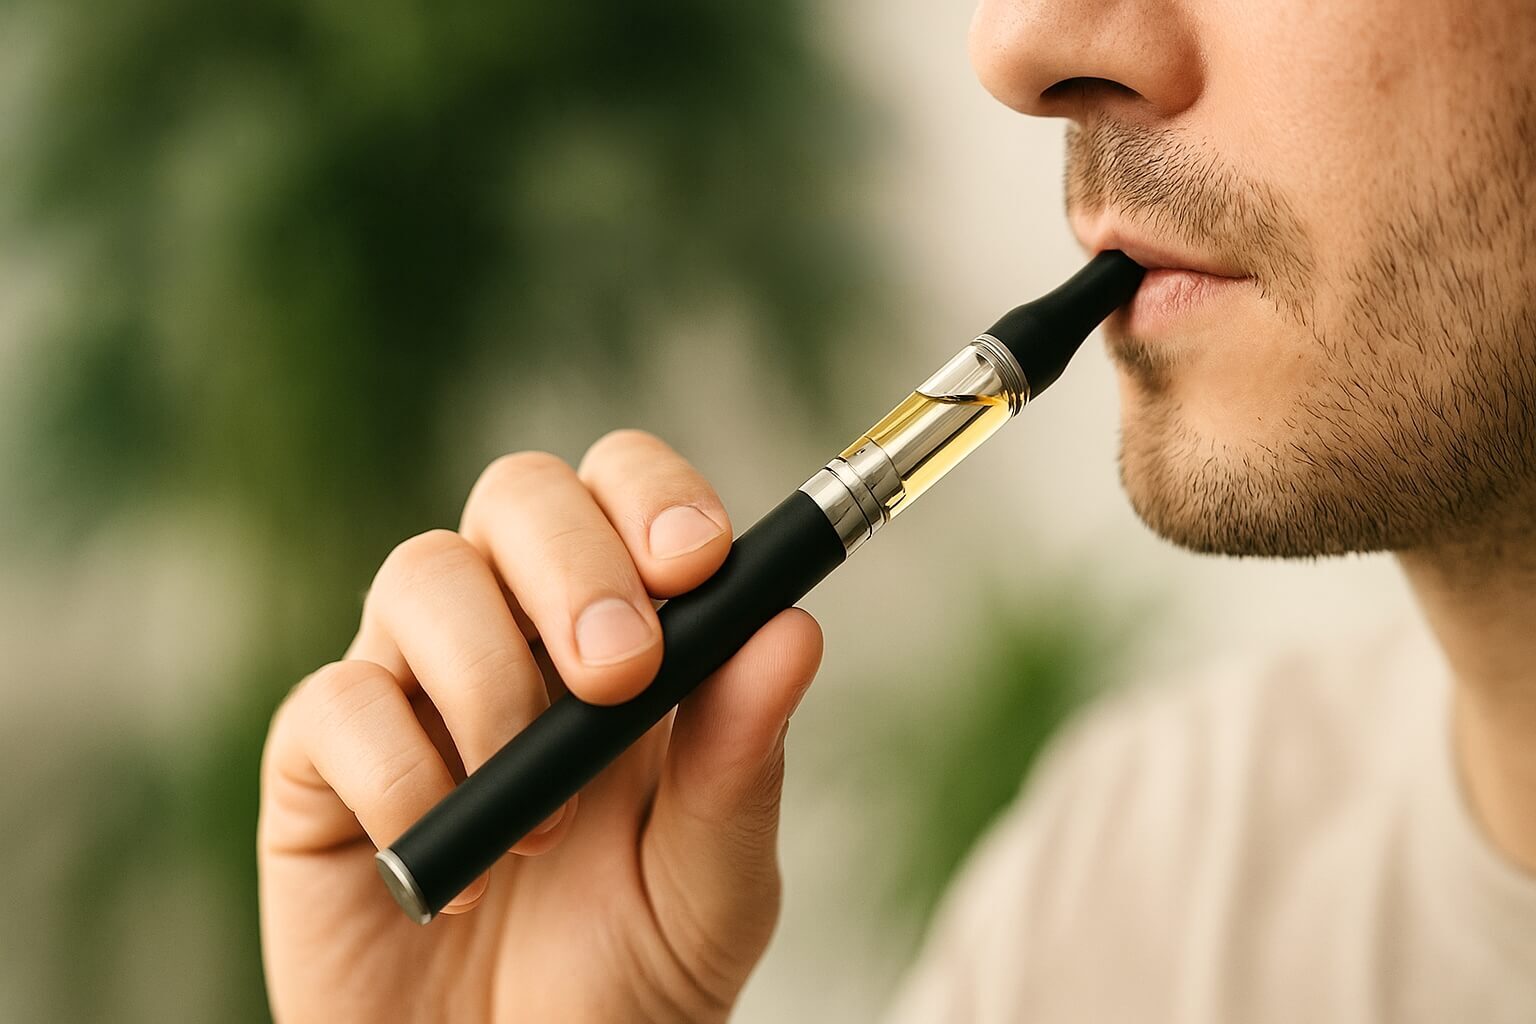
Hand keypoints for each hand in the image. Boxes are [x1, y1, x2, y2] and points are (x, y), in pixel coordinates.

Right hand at [258, 430, 823, 1021]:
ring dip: (493, 683)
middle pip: (518, 494)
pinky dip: (404, 778)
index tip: (697, 562)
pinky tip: (459, 876)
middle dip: (574, 565)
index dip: (653, 495)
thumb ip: (744, 763)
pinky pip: (338, 702)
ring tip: (547, 828)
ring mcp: (411, 688)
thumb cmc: (629, 978)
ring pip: (422, 573)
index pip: (624, 490)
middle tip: (620, 676)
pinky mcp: (319, 762)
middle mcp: (511, 633)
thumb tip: (792, 629)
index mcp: (622, 636)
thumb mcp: (713, 885)